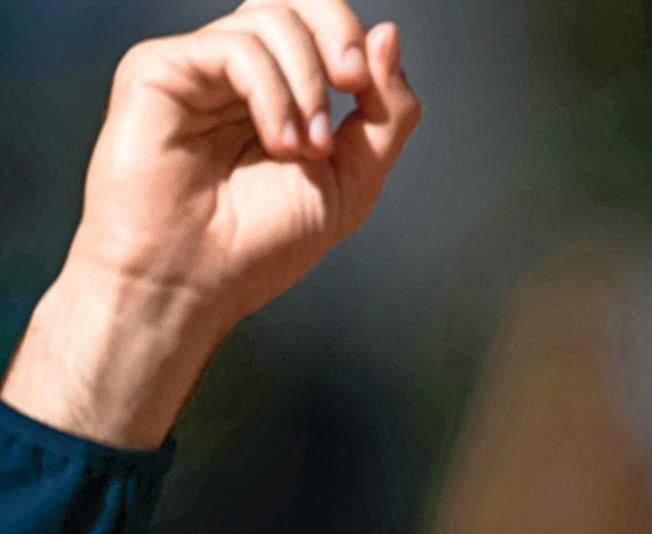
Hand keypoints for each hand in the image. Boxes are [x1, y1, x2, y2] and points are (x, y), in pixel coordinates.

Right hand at [2, 0, 418, 447]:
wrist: (195, 284)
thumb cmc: (260, 245)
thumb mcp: (355, 179)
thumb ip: (385, 112)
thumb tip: (389, 36)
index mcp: (284, 92)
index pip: (324, 27)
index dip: (356, 45)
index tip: (366, 92)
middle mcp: (240, 73)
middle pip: (298, 2)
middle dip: (339, 35)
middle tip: (352, 86)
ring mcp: (199, 69)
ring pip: (271, 19)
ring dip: (308, 84)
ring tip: (303, 148)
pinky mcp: (158, 71)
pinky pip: (233, 47)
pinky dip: (271, 91)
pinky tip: (277, 140)